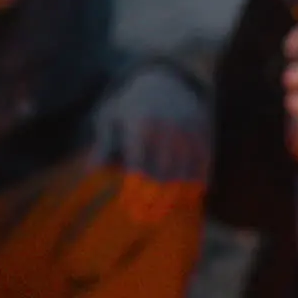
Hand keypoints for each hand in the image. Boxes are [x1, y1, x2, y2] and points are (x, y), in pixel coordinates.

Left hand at [90, 64, 210, 224]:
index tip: (130, 208)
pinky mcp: (204, 132)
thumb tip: (92, 170)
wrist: (167, 78)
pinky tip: (191, 196)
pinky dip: (199, 180)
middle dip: (155, 199)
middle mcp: (167, 128)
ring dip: (176, 195)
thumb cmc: (132, 104)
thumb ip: (104, 143)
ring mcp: (188, 130)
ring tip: (167, 213)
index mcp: (141, 126)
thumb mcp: (111, 116)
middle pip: (163, 173)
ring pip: (186, 170)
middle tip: (146, 219)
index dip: (135, 190)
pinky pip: (204, 161)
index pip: (139, 166)